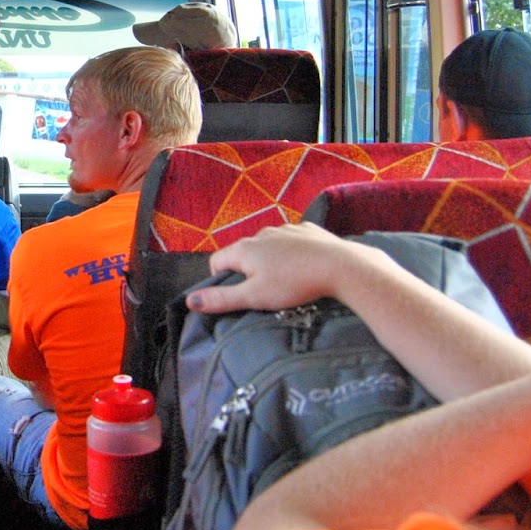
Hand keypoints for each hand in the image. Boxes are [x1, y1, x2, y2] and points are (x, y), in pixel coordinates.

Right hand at [186, 222, 386, 313]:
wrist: (340, 266)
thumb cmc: (294, 284)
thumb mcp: (254, 297)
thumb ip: (221, 298)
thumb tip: (190, 301)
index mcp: (244, 249)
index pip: (216, 262)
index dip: (221, 280)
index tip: (239, 296)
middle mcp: (261, 234)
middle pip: (243, 254)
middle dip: (248, 272)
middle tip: (266, 293)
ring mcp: (285, 229)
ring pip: (268, 247)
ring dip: (270, 261)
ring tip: (288, 281)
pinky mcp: (307, 229)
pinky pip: (291, 241)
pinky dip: (292, 253)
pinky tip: (305, 266)